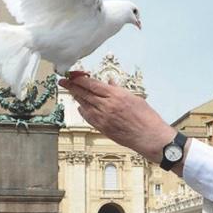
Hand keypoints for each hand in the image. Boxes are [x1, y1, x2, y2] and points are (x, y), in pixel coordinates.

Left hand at [59, 76, 175, 165]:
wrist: (150, 137)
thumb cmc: (147, 118)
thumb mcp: (135, 98)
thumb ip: (119, 90)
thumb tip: (110, 83)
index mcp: (116, 95)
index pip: (92, 84)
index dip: (79, 79)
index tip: (72, 75)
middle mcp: (107, 106)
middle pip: (84, 94)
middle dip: (71, 86)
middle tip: (63, 81)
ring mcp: (103, 118)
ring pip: (84, 105)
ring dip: (76, 97)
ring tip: (70, 91)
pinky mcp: (103, 128)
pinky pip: (88, 118)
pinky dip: (83, 111)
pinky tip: (80, 107)